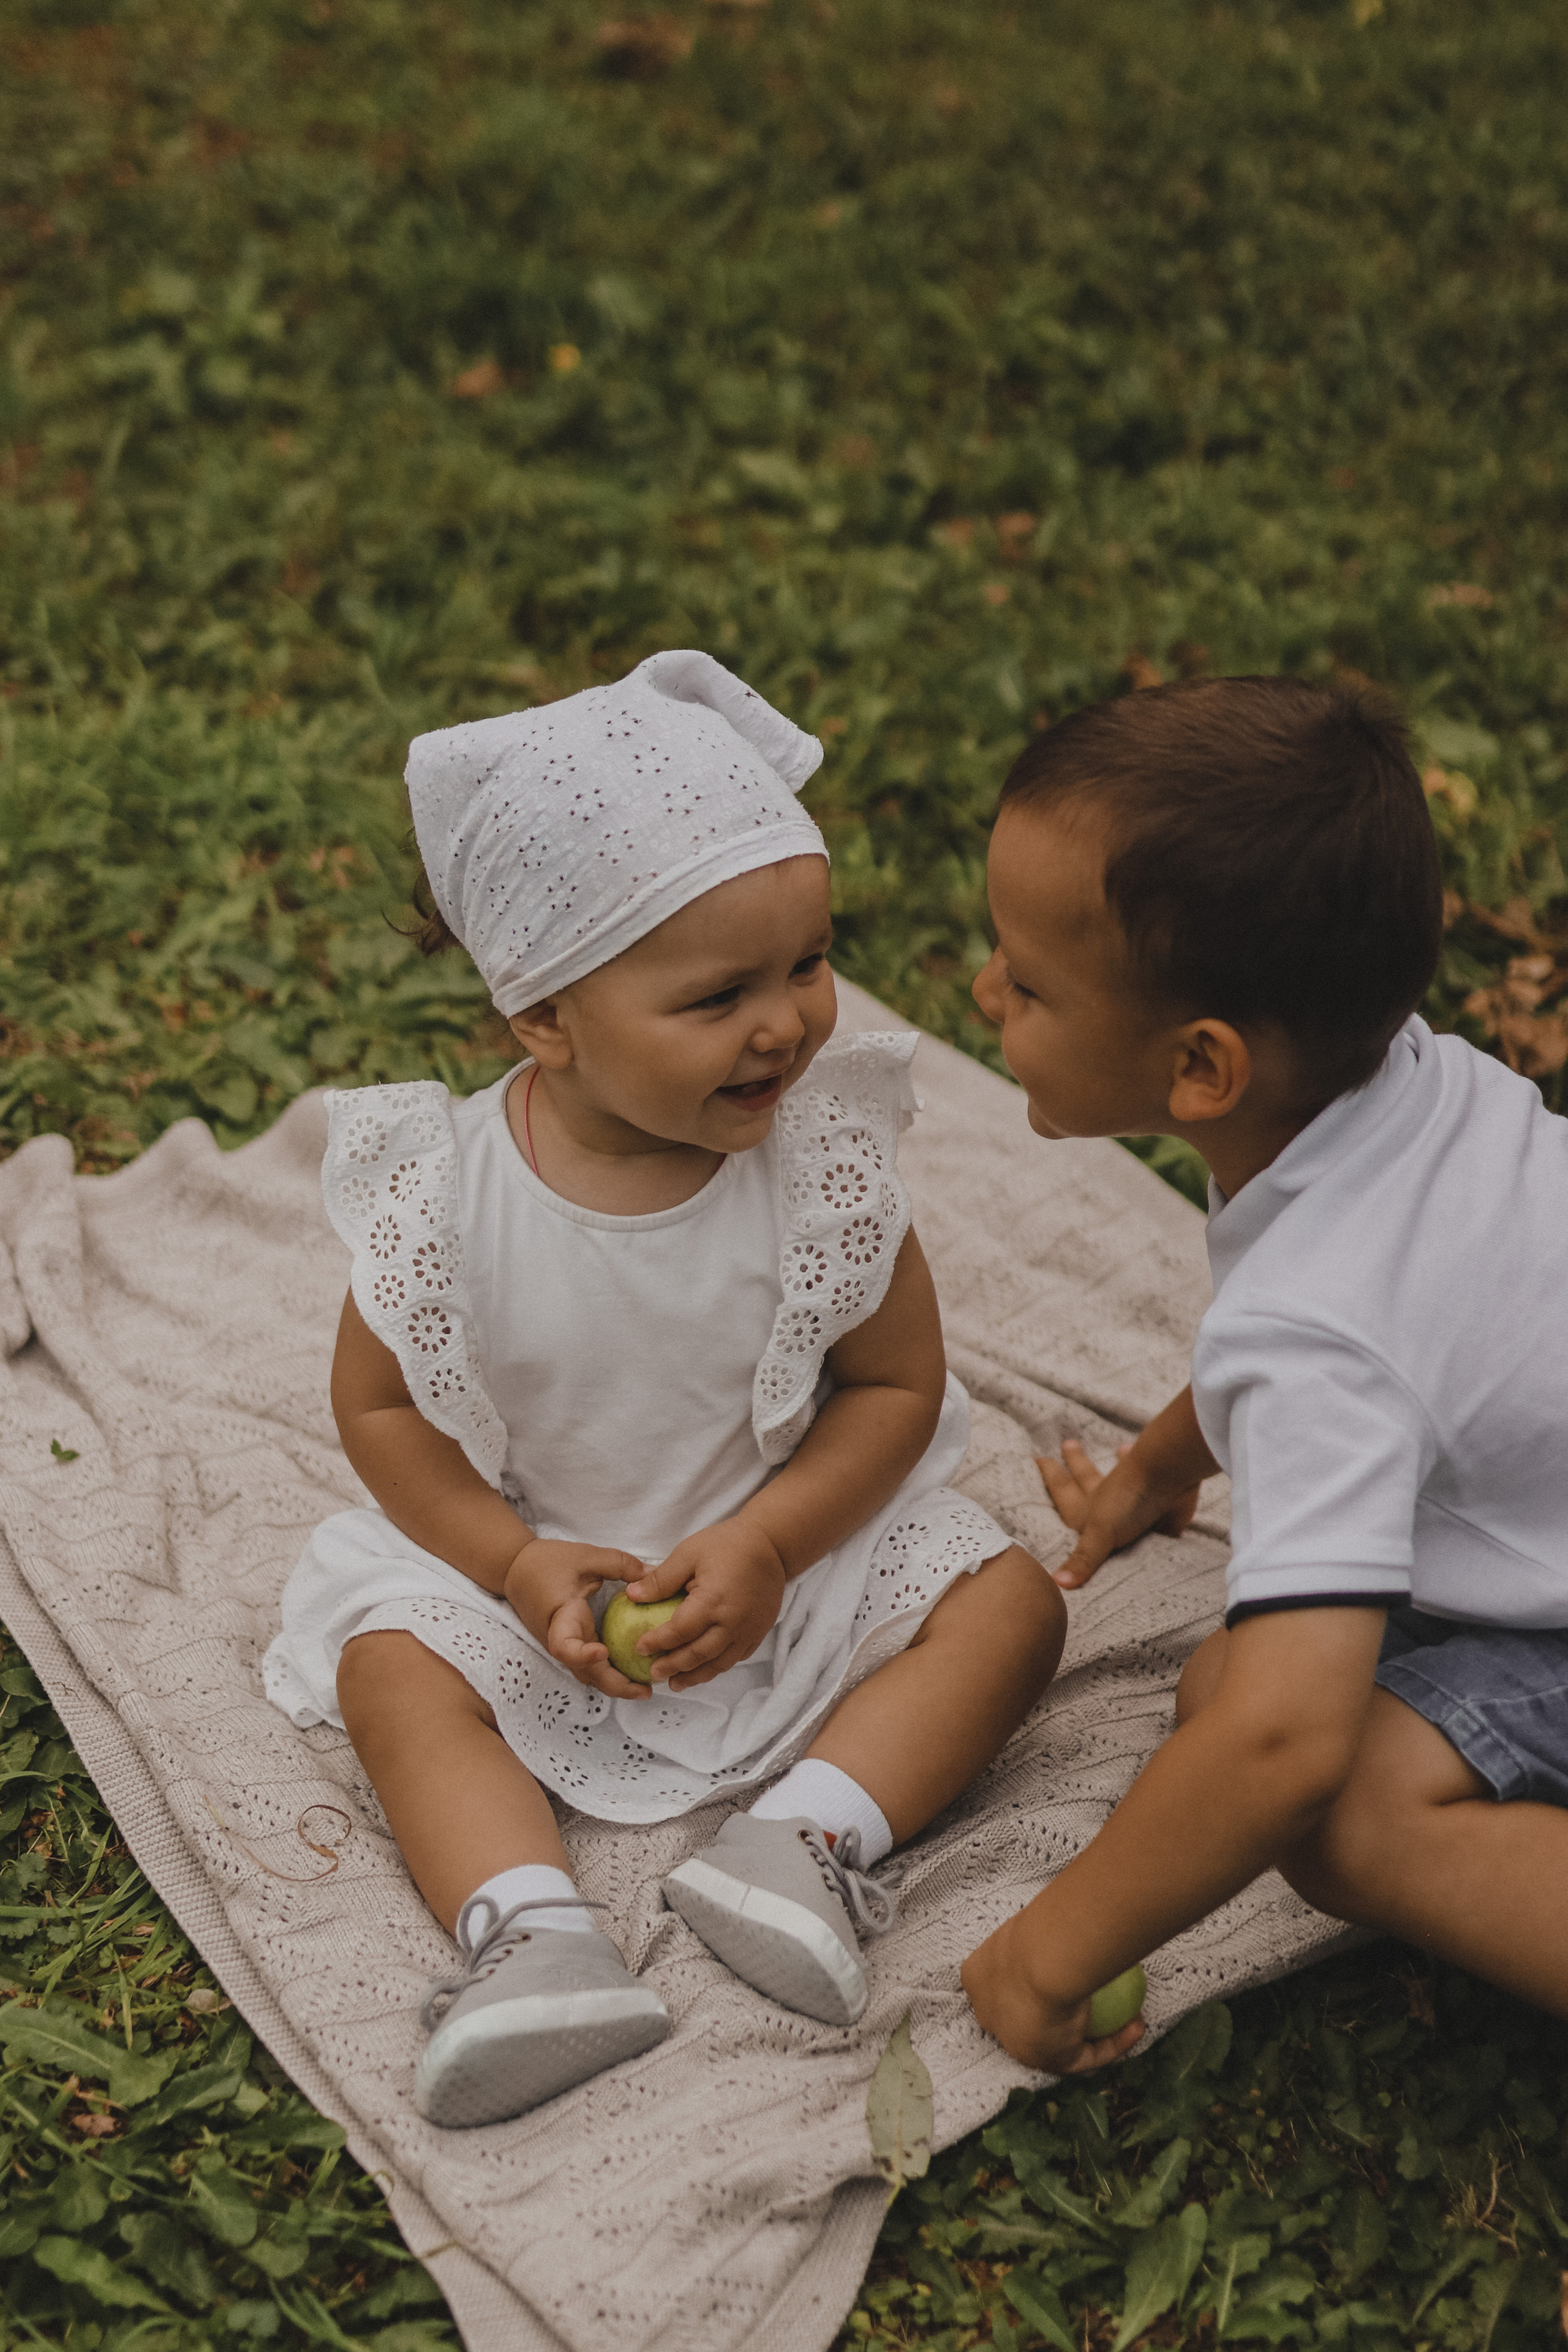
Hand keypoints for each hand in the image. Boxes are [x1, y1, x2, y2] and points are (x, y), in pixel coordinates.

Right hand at [503, 1537, 651, 1701]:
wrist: (516, 1570)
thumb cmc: (547, 1562)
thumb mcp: (586, 1556)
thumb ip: (620, 1564)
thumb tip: (653, 1574)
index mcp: (561, 1616)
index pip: (565, 1646)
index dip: (582, 1655)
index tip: (603, 1652)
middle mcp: (560, 1638)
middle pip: (583, 1672)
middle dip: (614, 1685)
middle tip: (646, 1690)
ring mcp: (563, 1645)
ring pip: (587, 1674)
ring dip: (615, 1684)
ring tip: (645, 1687)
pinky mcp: (569, 1645)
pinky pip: (588, 1666)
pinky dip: (610, 1672)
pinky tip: (633, 1669)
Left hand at [623, 1519, 786, 1690]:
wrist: (772, 1543)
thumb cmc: (728, 1544)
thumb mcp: (689, 1553)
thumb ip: (661, 1579)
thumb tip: (631, 1595)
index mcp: (712, 1601)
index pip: (679, 1631)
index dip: (658, 1643)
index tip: (640, 1648)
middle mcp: (732, 1622)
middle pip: (698, 1654)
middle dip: (673, 1667)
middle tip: (653, 1674)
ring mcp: (749, 1630)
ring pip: (719, 1663)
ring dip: (696, 1676)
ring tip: (676, 1683)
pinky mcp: (759, 1632)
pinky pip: (736, 1657)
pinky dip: (717, 1667)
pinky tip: (704, 1669)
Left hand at [961, 1911, 1146, 2074]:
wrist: (1043, 1958)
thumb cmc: (1040, 1930)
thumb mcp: (1036, 1920)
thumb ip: (1051, 1927)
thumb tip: (1074, 1916)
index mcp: (981, 1978)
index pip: (1006, 1984)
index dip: (1039, 1981)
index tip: (1073, 1971)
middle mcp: (993, 2014)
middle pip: (1030, 2019)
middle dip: (1065, 2015)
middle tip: (1098, 2000)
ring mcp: (1017, 2042)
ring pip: (1061, 2041)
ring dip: (1100, 2031)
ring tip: (1131, 2016)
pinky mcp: (1047, 2060)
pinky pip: (1085, 2056)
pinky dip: (1114, 2043)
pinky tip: (1137, 2027)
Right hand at [1038, 1438, 1201, 1590]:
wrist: (1171, 1475)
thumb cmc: (1129, 1499)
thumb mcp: (1100, 1531)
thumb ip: (1082, 1559)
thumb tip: (1056, 1583)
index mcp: (1089, 1508)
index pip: (1063, 1489)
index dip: (1049, 1475)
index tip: (1036, 1457)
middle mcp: (1110, 1503)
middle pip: (1087, 1478)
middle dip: (1077, 1463)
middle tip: (1069, 1443)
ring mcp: (1136, 1505)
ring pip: (1123, 1485)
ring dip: (1117, 1465)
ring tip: (1118, 1449)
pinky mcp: (1163, 1514)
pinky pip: (1158, 1506)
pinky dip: (1160, 1492)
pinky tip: (1172, 1482)